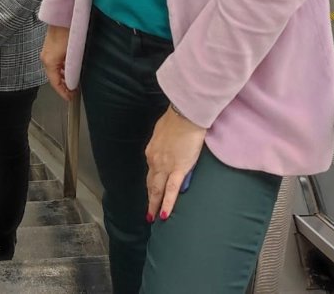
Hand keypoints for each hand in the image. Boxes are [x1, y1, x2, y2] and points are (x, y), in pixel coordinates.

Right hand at [41, 25, 73, 100]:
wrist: (64, 16)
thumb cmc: (68, 33)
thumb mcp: (71, 55)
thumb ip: (72, 70)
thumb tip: (73, 82)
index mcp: (49, 62)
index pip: (55, 83)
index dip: (63, 92)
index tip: (70, 98)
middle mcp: (45, 59)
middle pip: (54, 78)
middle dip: (63, 86)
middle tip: (74, 92)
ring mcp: (47, 53)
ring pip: (55, 71)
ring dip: (63, 78)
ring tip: (74, 83)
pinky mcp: (51, 48)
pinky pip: (56, 64)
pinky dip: (62, 70)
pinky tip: (70, 70)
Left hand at [144, 107, 205, 222]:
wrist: (185, 116)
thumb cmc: (176, 119)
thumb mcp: (163, 131)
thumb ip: (163, 144)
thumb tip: (167, 148)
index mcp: (151, 152)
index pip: (151, 172)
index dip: (151, 183)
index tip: (152, 191)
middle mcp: (154, 161)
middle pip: (151, 184)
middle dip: (150, 199)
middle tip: (148, 213)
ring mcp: (165, 166)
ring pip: (158, 190)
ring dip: (155, 205)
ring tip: (153, 217)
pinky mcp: (178, 169)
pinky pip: (171, 190)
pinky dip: (167, 203)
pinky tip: (164, 214)